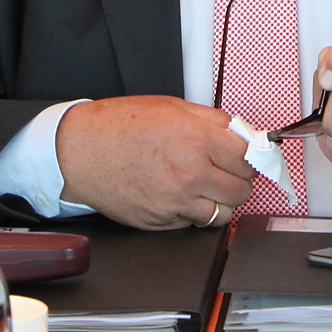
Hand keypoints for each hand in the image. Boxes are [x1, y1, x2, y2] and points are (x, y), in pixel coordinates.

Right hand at [56, 96, 257, 229]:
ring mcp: (177, 201)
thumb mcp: (170, 107)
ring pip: (225, 212)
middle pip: (243, 188)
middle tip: (227, 171)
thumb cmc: (118, 126)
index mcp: (196, 139)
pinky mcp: (163, 220)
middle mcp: (190, 172)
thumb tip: (242, 133)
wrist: (79, 152)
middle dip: (239, 179)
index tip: (250, 157)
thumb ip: (211, 120)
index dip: (252, 157)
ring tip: (207, 186)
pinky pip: (197, 223)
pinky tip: (184, 195)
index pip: (250, 158)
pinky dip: (197, 213)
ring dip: (221, 200)